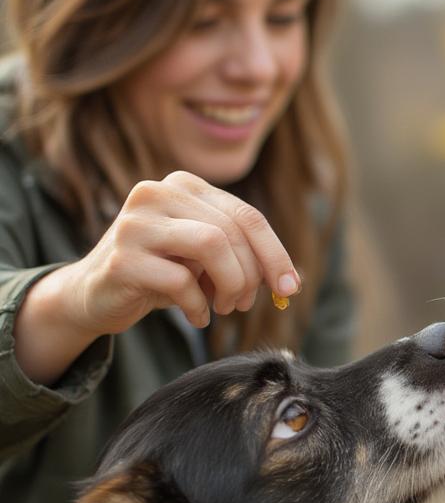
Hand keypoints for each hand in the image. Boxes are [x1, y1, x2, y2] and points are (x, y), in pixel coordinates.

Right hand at [63, 170, 299, 333]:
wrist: (94, 295)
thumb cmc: (161, 273)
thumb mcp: (205, 257)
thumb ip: (243, 255)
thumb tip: (293, 279)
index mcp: (184, 185)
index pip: (247, 216)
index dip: (275, 254)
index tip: (290, 287)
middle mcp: (156, 193)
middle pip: (232, 232)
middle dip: (250, 275)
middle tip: (244, 304)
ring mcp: (135, 223)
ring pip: (212, 245)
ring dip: (230, 285)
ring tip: (224, 306)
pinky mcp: (121, 258)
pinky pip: (181, 281)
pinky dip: (199, 306)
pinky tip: (197, 316)